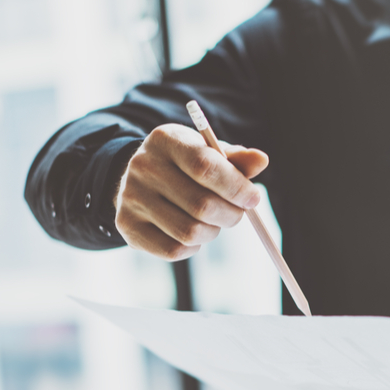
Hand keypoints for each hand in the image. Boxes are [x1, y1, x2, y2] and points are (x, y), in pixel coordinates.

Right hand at [114, 123, 268, 260]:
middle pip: (201, 205)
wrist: (141, 180)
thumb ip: (237, 159)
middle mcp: (143, 166)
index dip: (236, 187)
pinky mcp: (127, 226)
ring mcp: (131, 198)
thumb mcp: (209, 153)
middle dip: (231, 214)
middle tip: (238, 213)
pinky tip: (193, 233)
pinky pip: (173, 249)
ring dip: (213, 232)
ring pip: (190, 232)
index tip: (253, 198)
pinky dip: (193, 247)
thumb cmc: (185, 166)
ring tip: (213, 222)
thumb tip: (261, 160)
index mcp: (166, 140)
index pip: (205, 166)